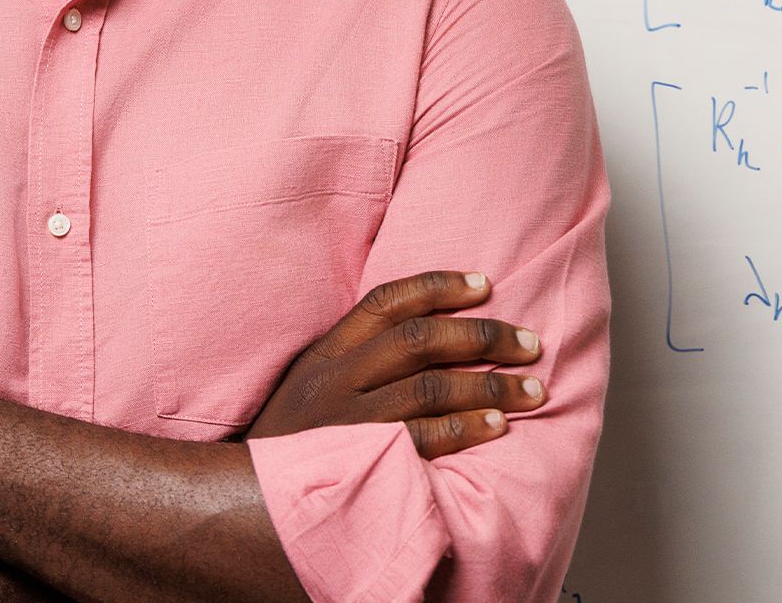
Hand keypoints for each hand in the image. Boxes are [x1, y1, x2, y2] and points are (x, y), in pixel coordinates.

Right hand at [238, 270, 545, 459]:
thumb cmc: (292, 439)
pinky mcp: (362, 463)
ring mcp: (349, 423)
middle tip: (530, 342)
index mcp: (327, 353)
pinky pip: (422, 441)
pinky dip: (465, 429)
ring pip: (429, 388)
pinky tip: (499, 426)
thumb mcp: (310, 383)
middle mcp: (337, 380)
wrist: (248, 497)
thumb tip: (425, 331)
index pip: (386, 301)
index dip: (439, 286)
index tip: (486, 284)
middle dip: (483, 336)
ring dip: (489, 386)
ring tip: (533, 389)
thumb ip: (355, 357)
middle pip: (419, 341)